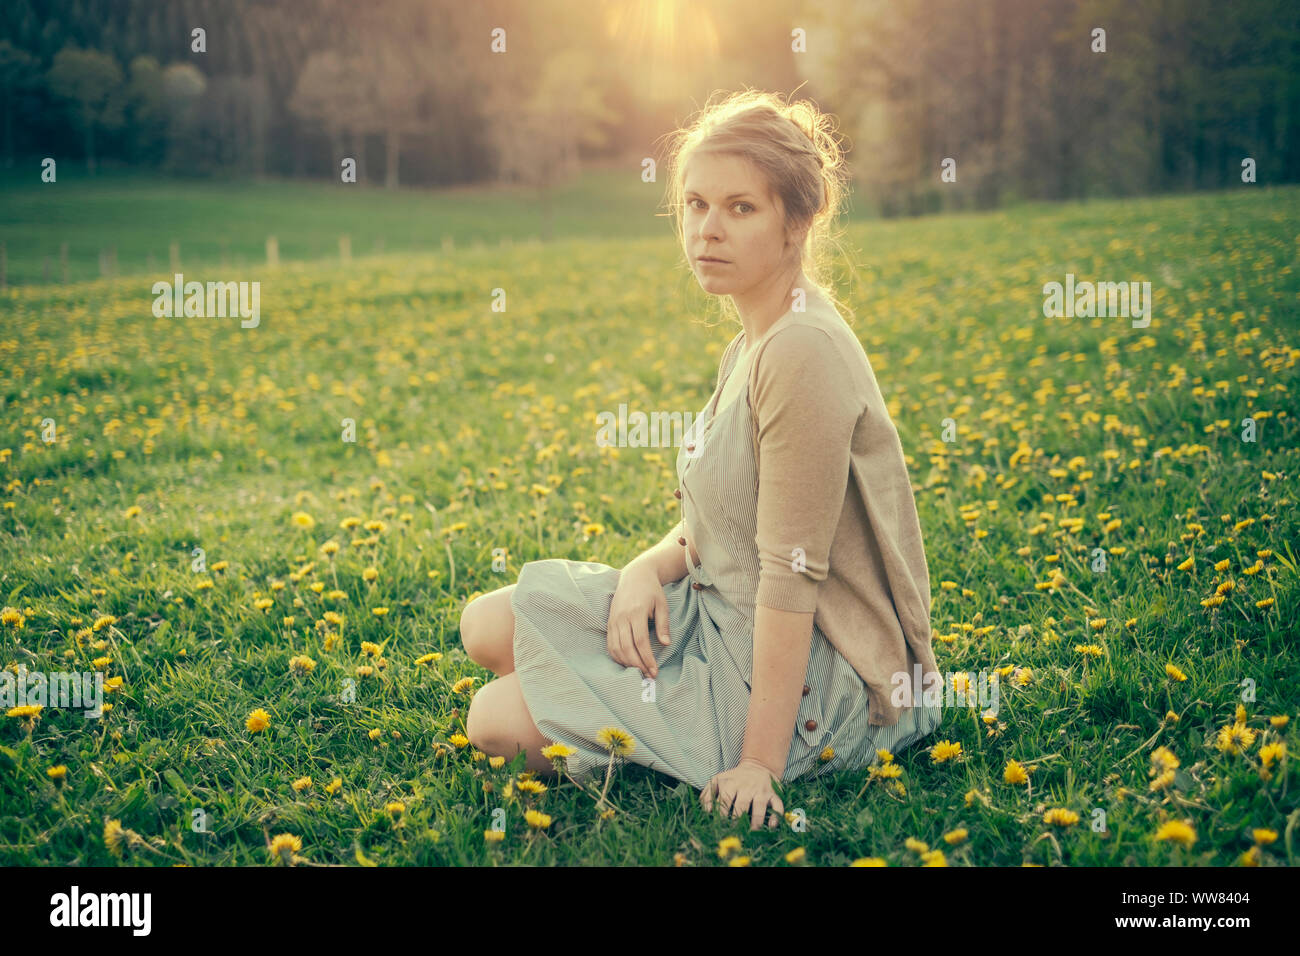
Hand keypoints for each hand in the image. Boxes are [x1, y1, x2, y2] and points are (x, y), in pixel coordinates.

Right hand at [607, 559, 670, 677]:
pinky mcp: (609, 622)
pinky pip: (610, 644)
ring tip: (639, 671)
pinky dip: (617, 656)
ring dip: (626, 663)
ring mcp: (613, 620)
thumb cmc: (651, 591)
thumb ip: (663, 625)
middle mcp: (622, 617)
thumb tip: (666, 644)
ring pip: (616, 648)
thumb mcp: (662, 605)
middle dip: (638, 665)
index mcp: (636, 612)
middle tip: (648, 675)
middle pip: (627, 647)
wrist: (635, 576)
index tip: (655, 671)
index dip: (647, 658)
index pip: (640, 641)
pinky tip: (627, 663)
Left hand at [700, 757, 784, 830]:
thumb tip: (706, 811)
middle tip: (734, 835)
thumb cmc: (735, 778)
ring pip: (759, 807)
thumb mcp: (718, 780)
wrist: (758, 765)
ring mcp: (761, 791)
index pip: (724, 800)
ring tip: (752, 833)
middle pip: (741, 806)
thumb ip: (708, 794)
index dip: (722, 815)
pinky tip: (772, 826)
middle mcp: (747, 787)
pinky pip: (778, 805)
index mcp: (731, 783)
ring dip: (755, 822)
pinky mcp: (774, 794)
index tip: (719, 827)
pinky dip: (776, 816)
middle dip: (737, 821)